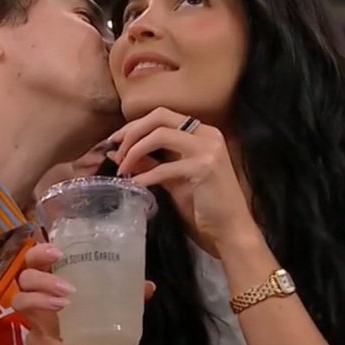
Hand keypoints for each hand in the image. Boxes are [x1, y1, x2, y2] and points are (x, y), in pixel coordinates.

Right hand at [13, 244, 154, 344]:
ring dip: (41, 302)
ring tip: (65, 305)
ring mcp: (35, 323)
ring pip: (20, 304)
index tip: (58, 253)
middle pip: (23, 280)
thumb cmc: (98, 328)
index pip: (33, 260)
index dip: (39, 253)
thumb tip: (148, 285)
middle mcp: (38, 299)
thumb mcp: (114, 310)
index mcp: (53, 283)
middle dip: (42, 279)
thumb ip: (128, 296)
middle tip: (69, 288)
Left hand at [109, 107, 258, 247]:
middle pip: (159, 117)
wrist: (230, 228)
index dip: (135, 125)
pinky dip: (144, 176)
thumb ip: (149, 163)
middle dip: (132, 132)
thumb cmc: (202, 205)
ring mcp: (208, 149)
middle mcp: (207, 134)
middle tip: (116, 151)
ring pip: (160, 135)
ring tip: (122, 169)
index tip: (115, 141)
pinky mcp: (205, 167)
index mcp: (201, 133)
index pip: (161, 116)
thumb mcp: (172, 179)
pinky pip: (164, 167)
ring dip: (135, 151)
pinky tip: (133, 184)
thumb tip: (116, 153)